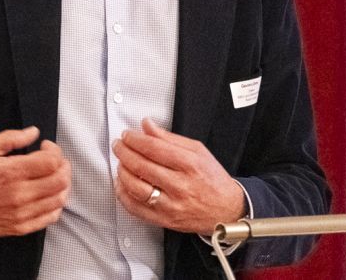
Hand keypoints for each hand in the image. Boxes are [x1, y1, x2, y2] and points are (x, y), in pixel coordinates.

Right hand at [0, 126, 70, 239]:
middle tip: (55, 160)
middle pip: (60, 180)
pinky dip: (55, 204)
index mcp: (11, 172)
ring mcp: (22, 213)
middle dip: (63, 166)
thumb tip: (33, 132)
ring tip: (52, 176)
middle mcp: (19, 194)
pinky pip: (50, 217)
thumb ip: (10, 137)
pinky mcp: (21, 227)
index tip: (46, 147)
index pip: (51, 161)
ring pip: (59, 199)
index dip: (55, 150)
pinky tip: (47, 195)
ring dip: (62, 185)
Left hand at [112, 118, 244, 234]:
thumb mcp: (197, 151)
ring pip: (136, 188)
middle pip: (142, 166)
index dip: (135, 139)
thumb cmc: (212, 179)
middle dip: (124, 152)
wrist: (227, 210)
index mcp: (190, 165)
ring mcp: (172, 206)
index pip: (154, 148)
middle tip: (118, 146)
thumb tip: (146, 125)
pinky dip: (123, 195)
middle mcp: (181, 186)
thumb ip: (169, 137)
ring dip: (122, 172)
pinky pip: (136, 209)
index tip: (127, 135)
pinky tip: (122, 184)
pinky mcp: (165, 220)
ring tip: (121, 163)